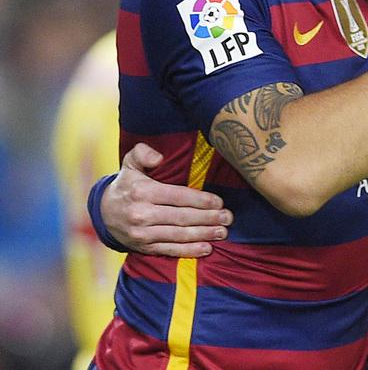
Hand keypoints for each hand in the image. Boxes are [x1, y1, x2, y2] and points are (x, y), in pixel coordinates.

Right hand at [101, 142, 232, 256]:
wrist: (102, 213)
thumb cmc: (127, 184)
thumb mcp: (130, 164)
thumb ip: (143, 153)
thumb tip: (159, 157)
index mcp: (142, 192)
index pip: (178, 196)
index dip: (201, 200)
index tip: (219, 202)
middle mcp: (141, 214)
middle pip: (182, 217)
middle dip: (208, 218)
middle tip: (228, 217)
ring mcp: (142, 234)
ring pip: (178, 235)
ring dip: (203, 234)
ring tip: (223, 232)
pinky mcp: (143, 247)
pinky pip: (169, 250)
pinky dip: (189, 251)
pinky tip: (206, 249)